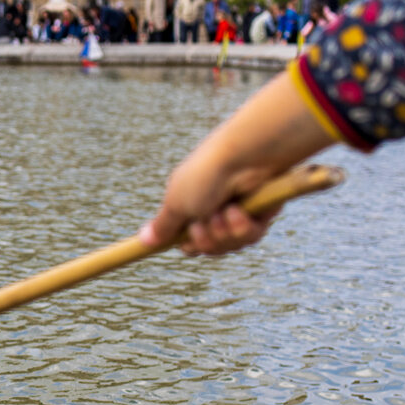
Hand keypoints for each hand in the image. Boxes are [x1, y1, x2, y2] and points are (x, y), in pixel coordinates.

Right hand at [141, 71, 336, 256]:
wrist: (242, 157)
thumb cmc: (205, 176)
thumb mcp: (176, 203)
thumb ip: (162, 226)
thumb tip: (143, 240)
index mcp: (191, 204)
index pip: (187, 239)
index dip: (188, 244)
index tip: (187, 243)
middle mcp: (214, 209)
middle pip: (209, 248)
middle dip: (207, 241)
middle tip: (204, 224)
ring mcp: (239, 211)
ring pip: (230, 245)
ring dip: (225, 233)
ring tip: (226, 212)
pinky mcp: (261, 212)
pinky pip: (251, 237)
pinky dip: (243, 228)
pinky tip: (241, 211)